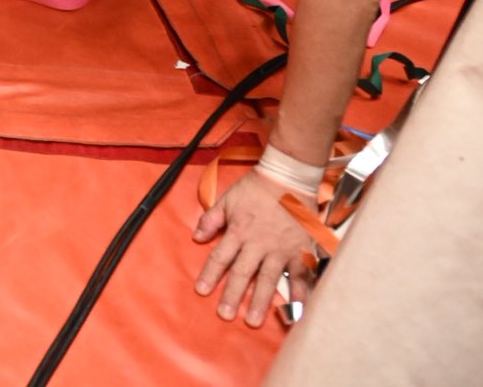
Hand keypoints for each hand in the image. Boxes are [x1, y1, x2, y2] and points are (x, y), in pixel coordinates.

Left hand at [194, 169, 316, 325]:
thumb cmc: (255, 188)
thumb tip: (196, 238)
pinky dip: (300, 292)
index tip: (202, 291)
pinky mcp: (301, 250)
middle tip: (224, 315)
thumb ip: (211, 220)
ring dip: (260, 301)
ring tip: (252, 320)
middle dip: (232, 295)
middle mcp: (258, 244)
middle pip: (242, 273)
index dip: (210, 275)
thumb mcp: (227, 200)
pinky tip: (297, 309)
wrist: (288, 178)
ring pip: (268, 279)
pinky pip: (300, 275)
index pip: (220, 257)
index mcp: (238, 231)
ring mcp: (281, 249)